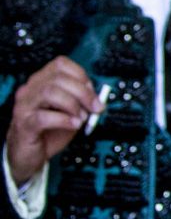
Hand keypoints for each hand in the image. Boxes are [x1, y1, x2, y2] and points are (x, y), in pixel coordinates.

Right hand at [5, 58, 99, 177]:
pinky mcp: (24, 125)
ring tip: (81, 118)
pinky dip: (64, 120)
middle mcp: (30, 90)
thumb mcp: (71, 112)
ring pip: (49, 93)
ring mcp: (24, 107)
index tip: (93, 93)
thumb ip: (82, 101)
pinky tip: (74, 125)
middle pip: (58, 78)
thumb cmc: (49, 131)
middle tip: (95, 108)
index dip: (81, 76)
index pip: (61, 64)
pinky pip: (43, 117)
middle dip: (83, 93)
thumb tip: (98, 97)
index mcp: (41, 82)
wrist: (29, 154)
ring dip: (73, 105)